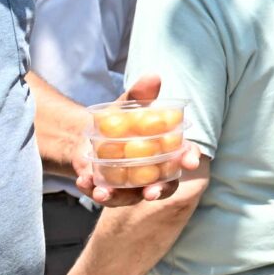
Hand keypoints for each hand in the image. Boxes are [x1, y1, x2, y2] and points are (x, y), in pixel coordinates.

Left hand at [76, 74, 199, 206]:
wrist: (87, 137)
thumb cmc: (117, 122)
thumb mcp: (125, 106)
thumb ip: (139, 95)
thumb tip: (153, 76)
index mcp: (166, 150)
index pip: (184, 156)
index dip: (190, 158)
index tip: (189, 163)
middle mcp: (154, 172)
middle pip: (165, 185)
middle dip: (159, 191)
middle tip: (150, 193)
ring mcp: (132, 184)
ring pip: (132, 196)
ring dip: (118, 198)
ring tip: (103, 193)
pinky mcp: (110, 190)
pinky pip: (105, 194)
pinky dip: (94, 190)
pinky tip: (83, 181)